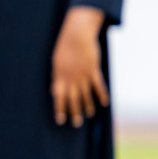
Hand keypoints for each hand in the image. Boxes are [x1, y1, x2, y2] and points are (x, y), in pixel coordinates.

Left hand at [50, 6, 107, 126]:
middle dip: (74, 112)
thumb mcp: (56, 62)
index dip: (60, 109)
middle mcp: (71, 78)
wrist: (76, 35)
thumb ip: (57, 77)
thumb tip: (53, 91)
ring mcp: (83, 75)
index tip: (60, 120)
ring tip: (89, 114)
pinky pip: (98, 85)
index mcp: (59, 76)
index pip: (59, 97)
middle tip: (76, 123)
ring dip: (88, 106)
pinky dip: (101, 94)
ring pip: (86, 94)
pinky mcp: (93, 70)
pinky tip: (104, 102)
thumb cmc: (64, 47)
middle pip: (73, 99)